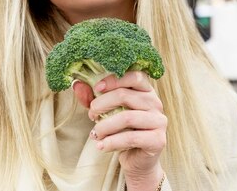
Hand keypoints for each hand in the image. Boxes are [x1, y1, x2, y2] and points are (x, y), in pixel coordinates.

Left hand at [72, 72, 166, 187]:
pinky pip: (131, 137)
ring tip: (95, 134)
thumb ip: (93, 98)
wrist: (136, 160)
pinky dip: (111, 142)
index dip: (114, 80)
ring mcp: (159, 121)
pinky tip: (101, 146)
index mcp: (145, 90)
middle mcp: (155, 103)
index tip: (96, 88)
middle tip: (91, 115)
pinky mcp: (158, 140)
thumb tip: (77, 85)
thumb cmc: (121, 131)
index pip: (134, 76)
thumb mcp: (106, 112)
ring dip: (104, 126)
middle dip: (102, 105)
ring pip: (126, 117)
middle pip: (125, 95)